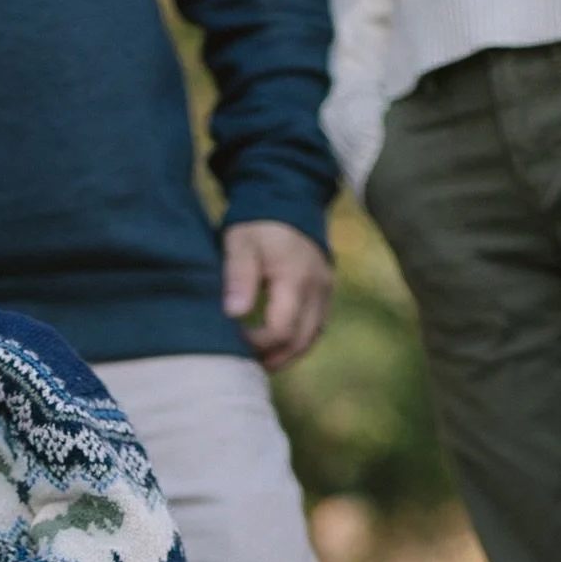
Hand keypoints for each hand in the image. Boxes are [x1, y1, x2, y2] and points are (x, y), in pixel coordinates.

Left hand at [222, 220, 331, 370]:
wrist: (287, 202)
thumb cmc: (258, 226)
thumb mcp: (240, 244)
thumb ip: (238, 276)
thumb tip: (234, 314)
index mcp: (295, 279)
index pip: (281, 330)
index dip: (257, 343)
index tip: (235, 338)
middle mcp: (316, 290)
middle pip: (300, 342)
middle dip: (272, 356)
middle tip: (245, 359)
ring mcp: (325, 293)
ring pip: (311, 339)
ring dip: (286, 354)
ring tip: (259, 358)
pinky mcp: (325, 294)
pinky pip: (315, 328)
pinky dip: (296, 341)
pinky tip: (276, 346)